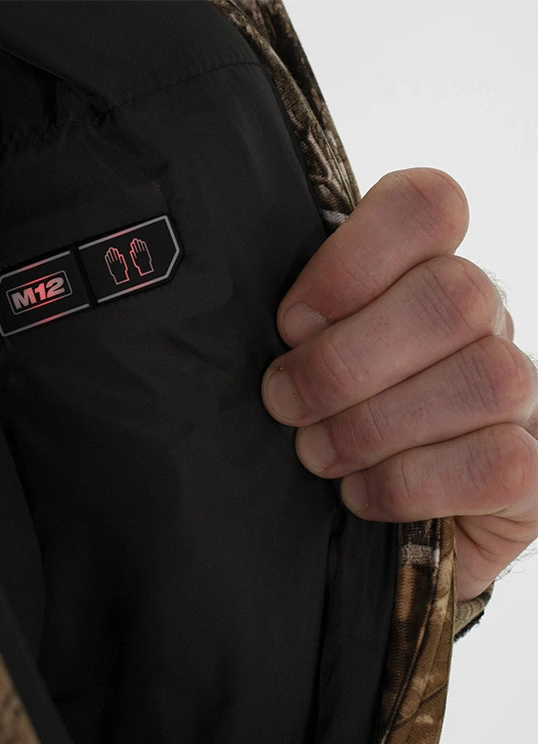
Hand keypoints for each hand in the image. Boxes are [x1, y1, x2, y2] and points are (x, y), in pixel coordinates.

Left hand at [261, 168, 537, 602]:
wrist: (359, 519)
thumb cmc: (318, 421)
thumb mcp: (294, 358)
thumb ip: (292, 324)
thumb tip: (252, 311)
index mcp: (420, 274)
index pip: (426, 205)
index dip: (353, 260)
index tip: (292, 323)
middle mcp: (482, 322)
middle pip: (452, 294)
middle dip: (344, 362)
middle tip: (285, 402)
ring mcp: (517, 394)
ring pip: (481, 378)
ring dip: (372, 427)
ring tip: (317, 454)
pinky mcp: (529, 471)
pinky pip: (495, 464)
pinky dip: (407, 484)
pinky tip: (360, 492)